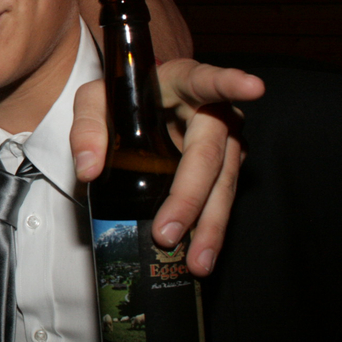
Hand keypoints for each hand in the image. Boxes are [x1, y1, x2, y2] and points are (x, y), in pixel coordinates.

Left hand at [70, 58, 264, 275]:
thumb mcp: (94, 101)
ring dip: (209, 225)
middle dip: (190, 198)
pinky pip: (219, 199)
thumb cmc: (122, 96)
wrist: (143, 103)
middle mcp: (215, 111)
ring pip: (224, 185)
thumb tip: (89, 170)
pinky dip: (208, 227)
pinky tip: (199, 254)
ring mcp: (226, 142)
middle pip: (211, 155)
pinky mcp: (225, 168)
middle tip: (168, 234)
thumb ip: (87, 128)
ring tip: (197, 261)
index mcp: (183, 81)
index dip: (229, 82)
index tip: (254, 86)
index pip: (207, 80)